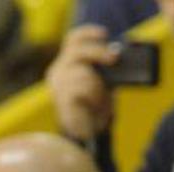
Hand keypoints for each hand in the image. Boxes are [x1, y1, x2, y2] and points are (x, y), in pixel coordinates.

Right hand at [46, 25, 118, 139]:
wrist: (88, 136)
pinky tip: (94, 102)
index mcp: (66, 65)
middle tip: (113, 58)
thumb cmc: (95, 108)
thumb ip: (104, 69)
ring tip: (100, 96)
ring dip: (96, 82)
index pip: (73, 40)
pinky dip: (92, 94)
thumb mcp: (102, 83)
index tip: (104, 33)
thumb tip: (116, 57)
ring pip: (81, 71)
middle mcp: (58, 73)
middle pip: (77, 51)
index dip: (88, 34)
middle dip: (97, 53)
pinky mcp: (63, 101)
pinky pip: (80, 89)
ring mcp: (59, 87)